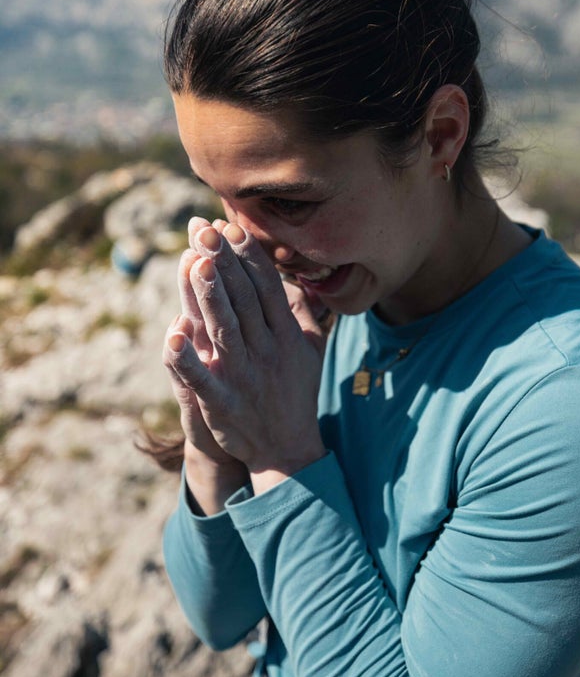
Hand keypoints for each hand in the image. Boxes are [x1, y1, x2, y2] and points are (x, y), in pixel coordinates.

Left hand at [164, 221, 326, 491]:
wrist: (288, 450)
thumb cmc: (296, 392)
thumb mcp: (311, 350)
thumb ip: (302, 313)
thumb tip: (294, 276)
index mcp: (287, 335)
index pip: (266, 287)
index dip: (248, 256)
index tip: (230, 226)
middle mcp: (267, 351)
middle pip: (244, 299)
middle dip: (224, 262)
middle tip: (204, 229)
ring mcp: (244, 376)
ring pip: (225, 329)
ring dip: (209, 294)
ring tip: (195, 259)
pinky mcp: (222, 403)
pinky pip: (201, 379)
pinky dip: (185, 358)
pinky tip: (171, 334)